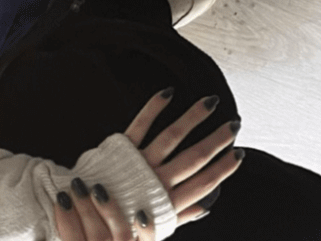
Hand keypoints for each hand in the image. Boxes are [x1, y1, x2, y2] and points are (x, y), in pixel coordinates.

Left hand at [55, 91, 241, 240]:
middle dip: (217, 140)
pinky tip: (168, 92)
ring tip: (210, 102)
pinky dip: (153, 107)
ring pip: (172, 136)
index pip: (203, 184)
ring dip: (193, 118)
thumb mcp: (152, 229)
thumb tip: (207, 207)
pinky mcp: (119, 152)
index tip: (239, 153)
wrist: (81, 220)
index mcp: (164, 204)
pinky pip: (139, 125)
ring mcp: (138, 165)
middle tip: (234, 124)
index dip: (223, 169)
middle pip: (193, 158)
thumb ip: (179, 215)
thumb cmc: (119, 224)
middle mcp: (154, 183)